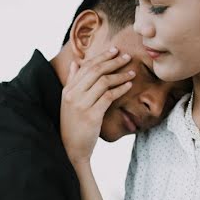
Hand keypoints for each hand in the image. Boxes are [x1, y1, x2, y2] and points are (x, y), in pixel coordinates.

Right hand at [60, 47, 133, 164]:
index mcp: (67, 90)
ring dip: (120, 75)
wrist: (71, 149)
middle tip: (126, 56)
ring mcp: (81, 105)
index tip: (114, 51)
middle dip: (113, 61)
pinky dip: (120, 89)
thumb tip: (76, 62)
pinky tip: (129, 86)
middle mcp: (73, 95)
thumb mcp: (67, 101)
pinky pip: (109, 96)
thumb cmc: (72, 125)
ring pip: (104, 82)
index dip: (101, 57)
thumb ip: (72, 81)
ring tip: (131, 72)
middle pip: (96, 71)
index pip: (86, 66)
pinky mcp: (91, 115)